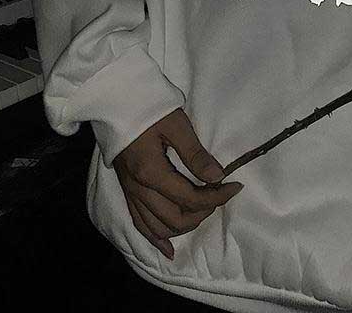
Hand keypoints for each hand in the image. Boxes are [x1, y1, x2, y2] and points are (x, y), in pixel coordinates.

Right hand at [112, 108, 243, 259]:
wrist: (115, 101)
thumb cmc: (148, 107)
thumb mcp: (176, 125)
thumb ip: (195, 154)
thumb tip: (217, 176)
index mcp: (151, 172)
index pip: (190, 198)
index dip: (217, 197)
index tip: (235, 186)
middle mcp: (138, 189)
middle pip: (176, 218)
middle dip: (204, 211)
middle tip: (221, 194)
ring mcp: (130, 192)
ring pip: (158, 227)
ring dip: (184, 225)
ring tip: (204, 212)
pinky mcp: (126, 191)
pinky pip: (139, 224)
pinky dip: (155, 238)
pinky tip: (168, 249)